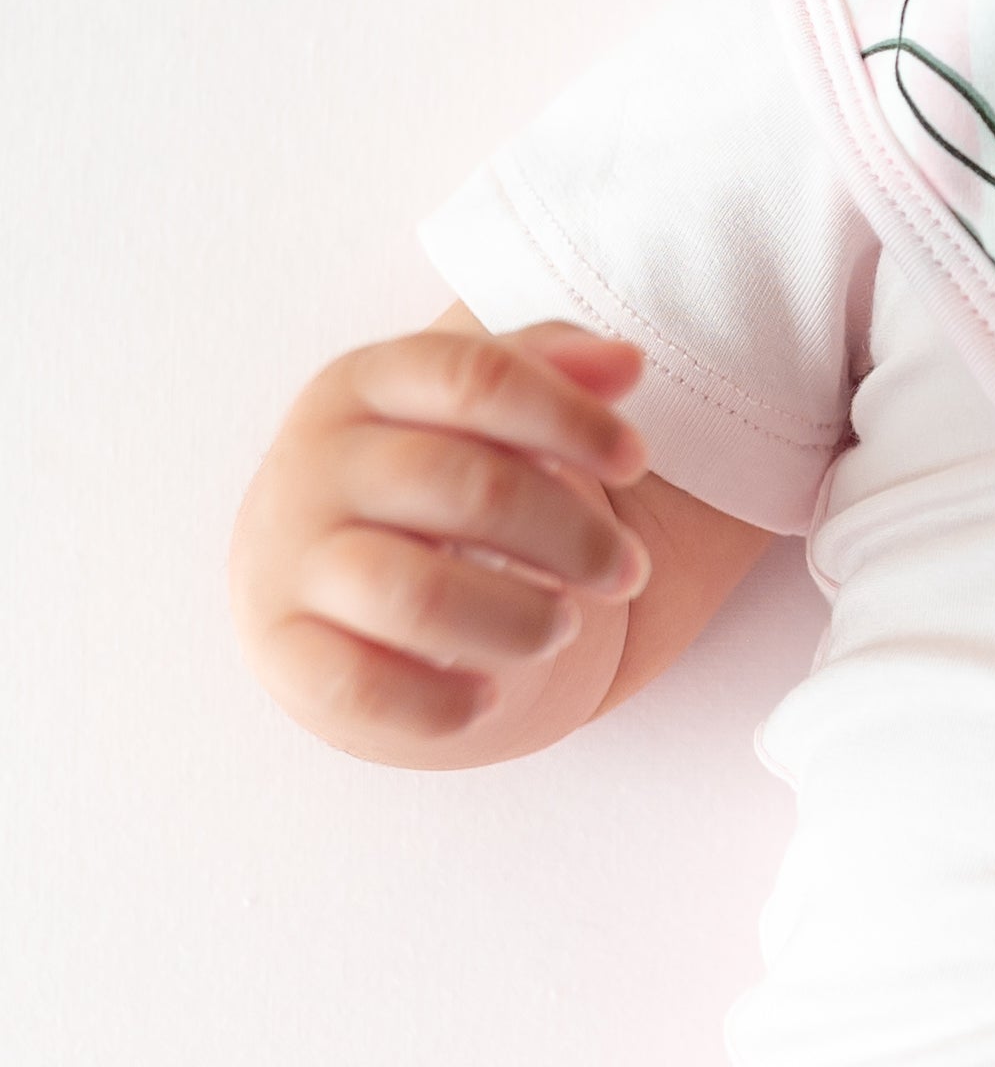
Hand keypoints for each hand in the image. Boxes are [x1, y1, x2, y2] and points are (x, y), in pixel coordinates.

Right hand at [231, 315, 653, 763]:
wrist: (320, 569)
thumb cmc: (432, 470)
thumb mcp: (482, 400)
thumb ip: (555, 364)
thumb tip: (626, 363)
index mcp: (368, 380)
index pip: (478, 378)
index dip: (573, 419)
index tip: (639, 461)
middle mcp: (318, 463)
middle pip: (465, 487)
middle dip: (572, 535)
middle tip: (629, 571)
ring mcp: (289, 559)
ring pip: (414, 595)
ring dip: (516, 620)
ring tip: (566, 626)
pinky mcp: (283, 649)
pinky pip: (356, 687)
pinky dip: (436, 702)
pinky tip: (489, 697)